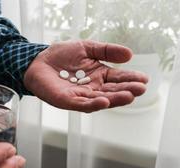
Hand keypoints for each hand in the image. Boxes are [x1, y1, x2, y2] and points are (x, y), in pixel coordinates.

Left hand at [24, 40, 148, 111]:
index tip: (144, 79)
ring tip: (129, 96)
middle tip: (141, 89)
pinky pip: (81, 104)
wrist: (38, 61)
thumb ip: (106, 50)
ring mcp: (79, 96)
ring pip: (100, 100)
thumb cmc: (61, 55)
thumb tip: (130, 54)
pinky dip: (93, 103)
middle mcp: (92, 88)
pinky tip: (104, 101)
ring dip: (114, 99)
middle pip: (111, 91)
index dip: (130, 79)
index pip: (117, 79)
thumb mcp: (87, 48)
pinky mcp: (66, 101)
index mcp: (98, 76)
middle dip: (126, 90)